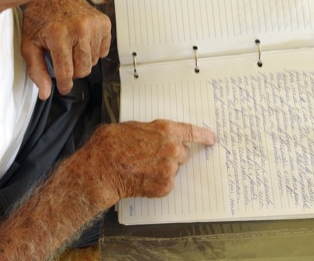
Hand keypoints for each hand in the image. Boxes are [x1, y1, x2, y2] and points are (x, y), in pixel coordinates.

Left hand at [21, 0, 110, 99]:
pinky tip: (81, 41)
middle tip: (63, 62)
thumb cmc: (40, 15)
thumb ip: (36, 70)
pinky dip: (93, 51)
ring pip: (93, 62)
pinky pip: (103, 51)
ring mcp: (94, 25)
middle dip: (72, 71)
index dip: (64, 84)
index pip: (66, 72)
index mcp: (59, 34)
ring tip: (71, 47)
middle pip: (83, 70)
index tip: (62, 86)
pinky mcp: (104, 23)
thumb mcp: (30, 44)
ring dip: (82, 60)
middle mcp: (79, 28)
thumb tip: (45, 91)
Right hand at [79, 120, 216, 203]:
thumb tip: (152, 136)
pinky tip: (141, 178)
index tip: (212, 138)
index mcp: (165, 130)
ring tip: (142, 168)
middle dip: (173, 155)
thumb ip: (150, 131)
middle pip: (183, 154)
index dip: (204, 135)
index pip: (192, 131)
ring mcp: (170, 169)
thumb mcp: (131, 126)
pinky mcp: (165, 186)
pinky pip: (166, 184)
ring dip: (163, 169)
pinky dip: (156, 183)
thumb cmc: (110, 145)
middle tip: (154, 156)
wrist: (102, 169)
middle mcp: (172, 149)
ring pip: (173, 170)